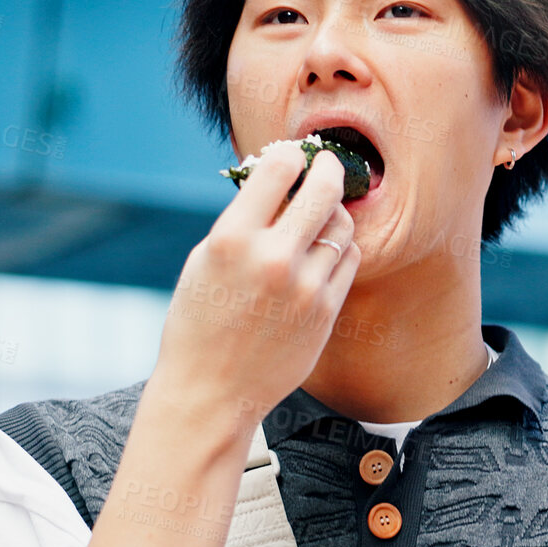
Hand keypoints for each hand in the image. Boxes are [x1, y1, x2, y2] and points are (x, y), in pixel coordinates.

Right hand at [153, 140, 360, 438]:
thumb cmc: (199, 323)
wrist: (211, 392)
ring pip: (342, 224)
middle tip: (328, 163)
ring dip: (334, 211)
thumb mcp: (204, 261)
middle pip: (323, 189)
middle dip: (328, 167)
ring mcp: (304, 287)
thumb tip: (278, 181)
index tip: (293, 154)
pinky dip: (340, 247)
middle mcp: (272, 258)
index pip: (277, 169)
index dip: (289, 155)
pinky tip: (326, 249)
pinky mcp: (325, 311)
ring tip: (321, 213)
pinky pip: (349, 260)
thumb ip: (242, 221)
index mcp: (231, 239)